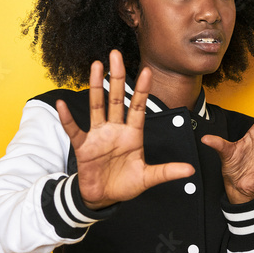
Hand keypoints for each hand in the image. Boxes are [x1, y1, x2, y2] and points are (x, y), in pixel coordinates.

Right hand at [56, 50, 194, 209]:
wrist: (104, 197)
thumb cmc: (125, 184)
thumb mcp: (148, 178)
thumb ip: (167, 172)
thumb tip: (190, 170)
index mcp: (133, 135)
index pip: (139, 108)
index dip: (143, 90)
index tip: (148, 71)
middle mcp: (115, 130)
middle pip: (117, 99)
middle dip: (118, 77)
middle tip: (116, 55)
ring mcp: (98, 136)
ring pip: (97, 106)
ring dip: (96, 86)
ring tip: (96, 66)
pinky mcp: (84, 146)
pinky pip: (74, 130)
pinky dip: (67, 118)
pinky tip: (62, 105)